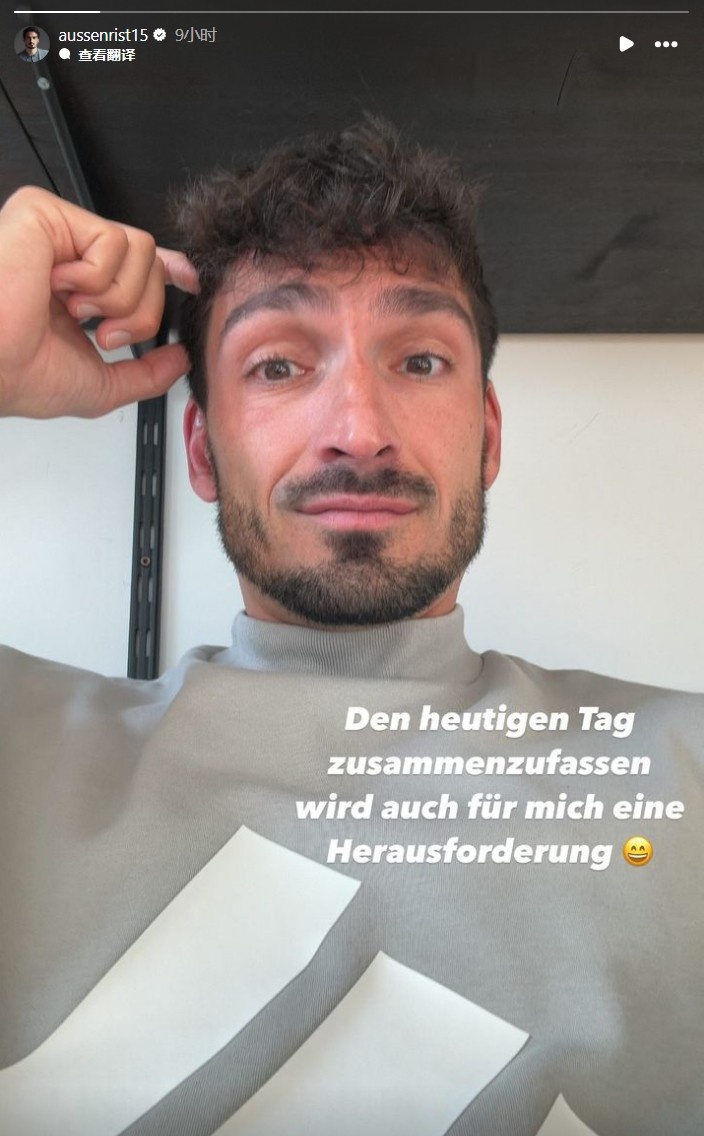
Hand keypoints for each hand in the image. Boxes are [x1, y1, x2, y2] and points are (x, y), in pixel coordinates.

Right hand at [0, 186, 198, 417]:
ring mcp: (59, 231)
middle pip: (152, 264)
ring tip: (74, 310)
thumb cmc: (22, 373)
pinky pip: (112, 241)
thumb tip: (181, 358)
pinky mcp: (45, 212)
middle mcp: (71, 255)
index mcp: (80, 287)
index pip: (137, 264)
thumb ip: (146, 373)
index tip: (192, 282)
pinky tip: (56, 287)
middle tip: (102, 333)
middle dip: (140, 312)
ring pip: (141, 250)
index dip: (170, 269)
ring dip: (117, 298)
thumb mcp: (101, 384)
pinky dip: (94, 279)